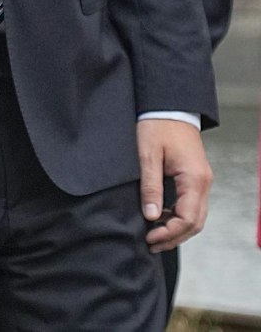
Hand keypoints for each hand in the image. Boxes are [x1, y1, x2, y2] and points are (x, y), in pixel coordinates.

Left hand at [139, 118, 211, 251]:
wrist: (170, 107)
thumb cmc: (157, 127)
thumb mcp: (148, 155)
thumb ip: (151, 186)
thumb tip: (151, 216)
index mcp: (194, 179)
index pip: (188, 218)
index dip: (169, 233)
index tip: (149, 237)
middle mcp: (203, 183)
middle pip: (195, 222)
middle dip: (174, 237)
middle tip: (150, 244)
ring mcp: (202, 181)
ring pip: (196, 216)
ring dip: (178, 229)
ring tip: (154, 237)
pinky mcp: (195, 178)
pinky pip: (192, 205)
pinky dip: (179, 217)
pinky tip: (161, 219)